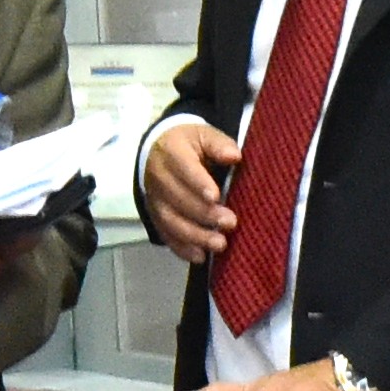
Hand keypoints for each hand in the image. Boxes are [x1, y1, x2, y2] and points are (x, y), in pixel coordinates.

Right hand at [137, 115, 237, 265]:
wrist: (157, 149)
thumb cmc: (188, 143)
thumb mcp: (203, 134)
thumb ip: (218, 144)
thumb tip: (234, 156)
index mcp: (171, 152)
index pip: (183, 168)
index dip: (198, 183)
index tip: (215, 196)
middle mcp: (158, 178)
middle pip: (178, 199)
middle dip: (204, 214)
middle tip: (230, 223)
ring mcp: (155, 199)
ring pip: (171, 221)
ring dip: (195, 236)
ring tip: (219, 244)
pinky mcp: (155, 216)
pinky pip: (165, 234)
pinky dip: (181, 248)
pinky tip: (200, 256)